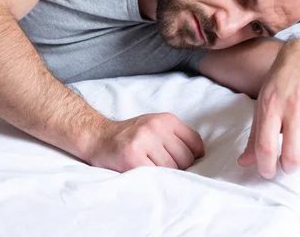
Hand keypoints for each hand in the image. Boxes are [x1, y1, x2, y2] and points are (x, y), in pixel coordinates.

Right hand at [85, 113, 204, 171]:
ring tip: (149, 167)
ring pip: (172, 169)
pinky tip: (143, 173)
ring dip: (163, 174)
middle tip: (159, 165)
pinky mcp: (133, 158)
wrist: (98, 137)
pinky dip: (153, 180)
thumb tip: (201, 157)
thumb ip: (177, 136)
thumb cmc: (130, 136)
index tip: (178, 160)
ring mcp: (143, 142)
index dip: (191, 156)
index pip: (195, 143)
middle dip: (176, 167)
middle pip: (185, 159)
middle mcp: (155, 127)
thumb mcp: (155, 126)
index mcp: (165, 119)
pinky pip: (156, 176)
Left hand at [238, 38, 299, 178]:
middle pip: (293, 155)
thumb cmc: (282, 81)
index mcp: (270, 105)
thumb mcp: (263, 103)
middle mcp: (294, 106)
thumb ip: (255, 134)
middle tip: (286, 165)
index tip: (267, 173)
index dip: (265, 167)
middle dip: (288, 167)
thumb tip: (244, 162)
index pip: (266, 146)